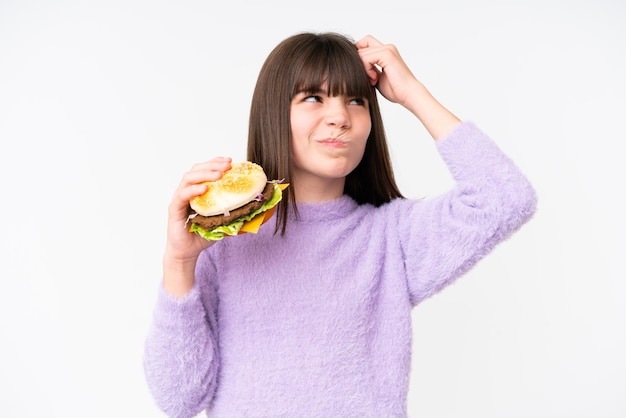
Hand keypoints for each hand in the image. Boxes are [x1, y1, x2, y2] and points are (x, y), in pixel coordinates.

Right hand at [162, 157, 231, 295]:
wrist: (187, 252)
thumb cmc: (203, 235)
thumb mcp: (224, 221)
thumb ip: (236, 212)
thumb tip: (258, 208)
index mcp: (197, 191)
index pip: (204, 170)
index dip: (216, 163)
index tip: (230, 161)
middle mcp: (187, 191)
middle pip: (196, 170)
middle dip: (212, 165)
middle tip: (227, 164)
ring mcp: (179, 199)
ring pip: (189, 178)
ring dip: (204, 174)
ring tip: (219, 174)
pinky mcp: (174, 209)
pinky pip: (182, 196)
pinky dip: (193, 190)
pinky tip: (204, 188)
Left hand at [355, 35, 460, 139]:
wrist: (409, 95)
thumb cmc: (395, 90)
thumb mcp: (376, 77)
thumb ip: (368, 69)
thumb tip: (353, 67)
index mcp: (386, 52)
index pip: (364, 43)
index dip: (358, 55)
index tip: (361, 72)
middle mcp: (387, 48)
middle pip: (361, 45)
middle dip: (359, 63)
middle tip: (368, 78)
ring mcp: (388, 49)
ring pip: (361, 52)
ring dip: (362, 68)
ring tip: (372, 80)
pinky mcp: (387, 54)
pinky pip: (366, 58)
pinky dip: (366, 69)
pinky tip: (374, 78)